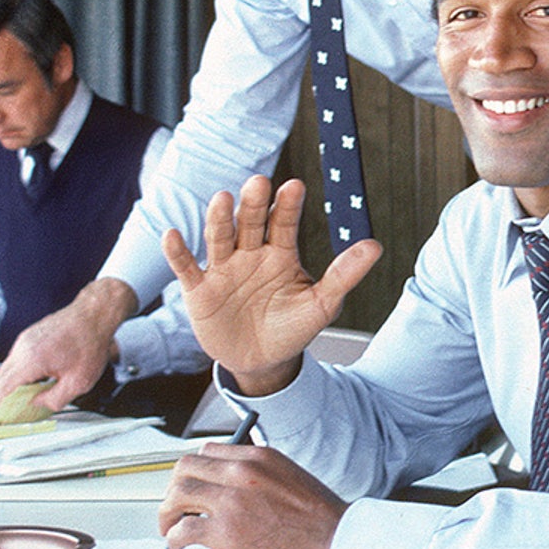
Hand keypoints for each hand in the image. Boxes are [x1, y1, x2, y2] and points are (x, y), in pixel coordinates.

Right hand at [0, 278, 136, 415]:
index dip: (0, 406)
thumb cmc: (90, 344)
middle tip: (8, 414)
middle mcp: (23, 347)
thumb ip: (55, 399)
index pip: (5, 388)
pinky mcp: (30, 336)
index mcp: (32, 359)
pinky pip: (16, 359)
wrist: (94, 315)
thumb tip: (37, 405)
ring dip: (9, 385)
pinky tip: (31, 382)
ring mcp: (25, 340)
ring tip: (20, 401)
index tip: (0, 419)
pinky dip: (17, 373)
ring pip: (7, 368)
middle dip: (1, 398)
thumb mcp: (78, 382)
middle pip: (1, 378)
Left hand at [158, 442, 343, 548]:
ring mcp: (231, 501)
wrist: (337, 543)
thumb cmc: (321, 520)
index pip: (208, 452)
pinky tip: (177, 546)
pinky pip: (183, 529)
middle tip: (175, 506)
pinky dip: (173, 538)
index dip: (195, 471)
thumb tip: (230, 491)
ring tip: (169, 527)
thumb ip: (259, 477)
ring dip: (168, 512)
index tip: (193, 486)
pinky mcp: (225, 532)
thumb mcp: (290, 478)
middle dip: (175, 488)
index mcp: (257, 457)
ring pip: (177, 495)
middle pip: (185, 468)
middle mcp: (240, 472)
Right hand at [162, 176, 380, 395]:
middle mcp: (250, 254)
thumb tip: (374, 246)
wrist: (262, 364)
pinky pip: (186, 267)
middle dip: (253, 204)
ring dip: (219, 219)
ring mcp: (223, 269)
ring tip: (223, 200)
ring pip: (218, 237)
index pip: (283, 223)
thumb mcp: (321, 304)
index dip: (287, 205)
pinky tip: (173, 235)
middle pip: (249, 223)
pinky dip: (178, 252)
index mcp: (280, 253)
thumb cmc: (291, 330)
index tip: (295, 187)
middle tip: (258, 184)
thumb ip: (344, 275)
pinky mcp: (199, 290)